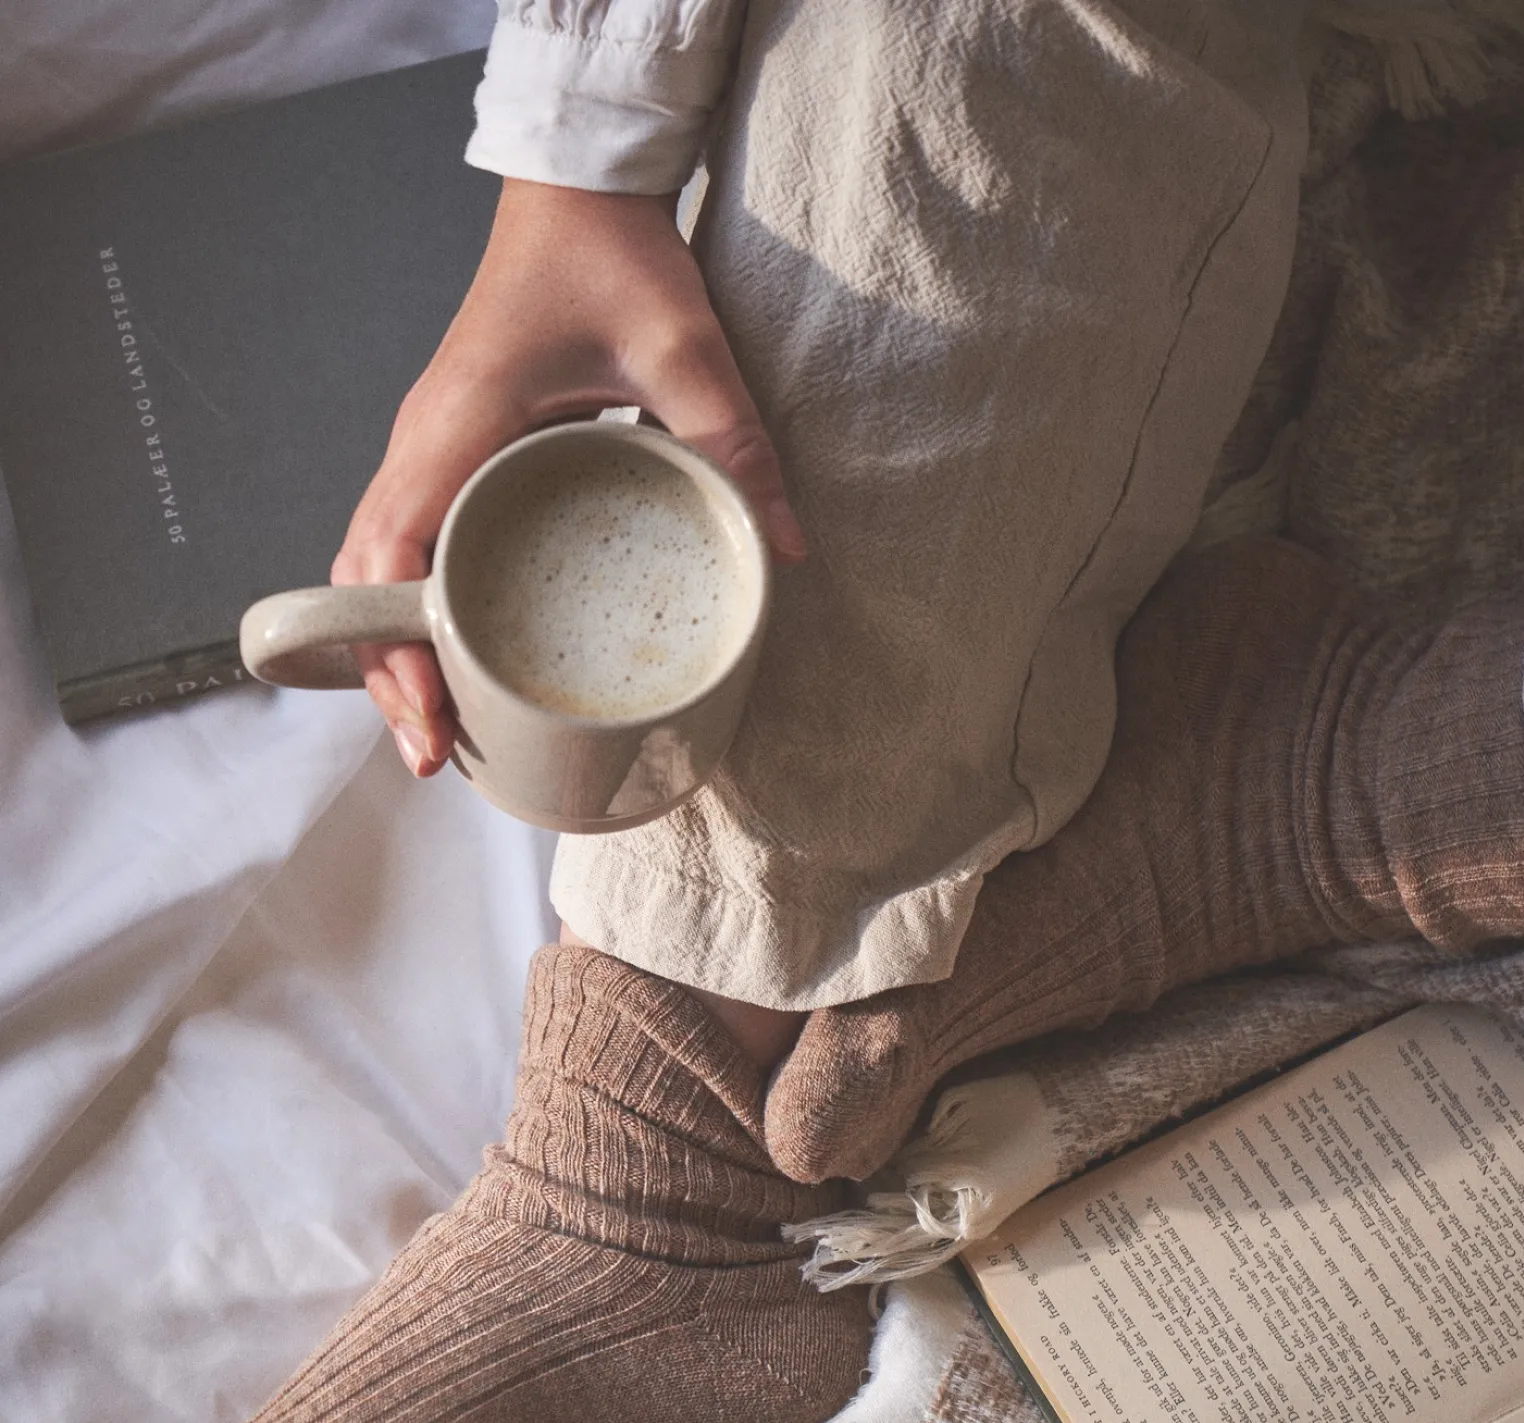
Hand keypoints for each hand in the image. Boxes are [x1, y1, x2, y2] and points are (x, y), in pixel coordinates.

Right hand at [332, 178, 805, 776]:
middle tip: (433, 755)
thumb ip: (731, 443)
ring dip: (391, 650)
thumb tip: (785, 552)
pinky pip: (411, 546)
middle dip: (385, 674)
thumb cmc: (612, 253)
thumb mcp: (682, 345)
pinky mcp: (453, 454)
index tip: (428, 718)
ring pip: (375, 571)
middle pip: (359, 582)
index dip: (392, 646)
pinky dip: (415, 610)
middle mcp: (423, 444)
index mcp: (457, 424)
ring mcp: (430, 450)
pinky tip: (455, 660)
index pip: (388, 554)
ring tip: (440, 730)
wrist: (578, 187)